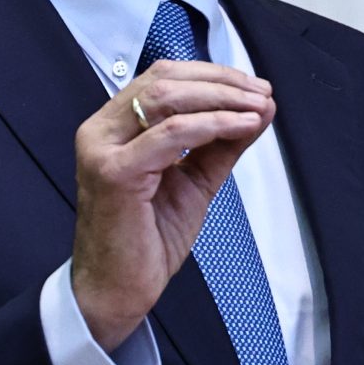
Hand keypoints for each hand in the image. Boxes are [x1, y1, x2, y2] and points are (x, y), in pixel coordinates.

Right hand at [70, 59, 274, 348]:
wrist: (119, 289)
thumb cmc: (145, 240)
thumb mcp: (196, 180)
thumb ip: (222, 143)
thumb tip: (258, 108)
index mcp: (115, 127)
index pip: (163, 78)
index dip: (212, 74)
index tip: (253, 86)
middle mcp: (103, 131)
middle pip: (165, 80)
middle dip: (222, 82)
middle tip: (260, 93)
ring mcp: (104, 149)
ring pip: (166, 98)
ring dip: (221, 97)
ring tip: (256, 107)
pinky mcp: (114, 172)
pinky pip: (170, 135)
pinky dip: (213, 124)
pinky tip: (240, 126)